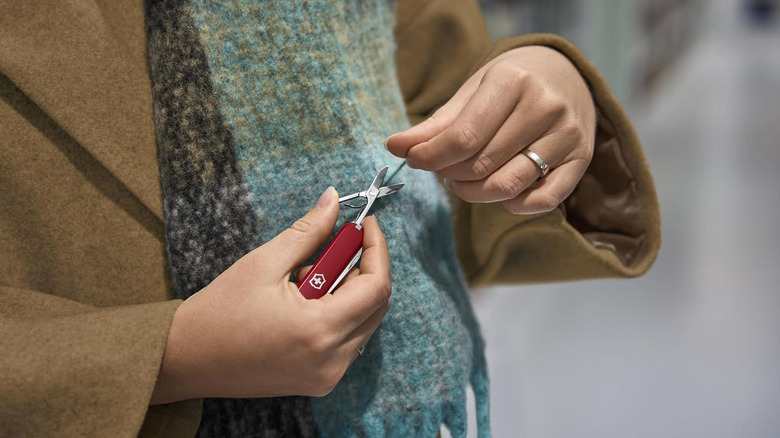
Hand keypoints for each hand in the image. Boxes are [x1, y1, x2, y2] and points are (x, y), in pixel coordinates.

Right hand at [150, 187, 391, 403]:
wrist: (185, 359)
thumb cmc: (219, 310)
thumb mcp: (265, 262)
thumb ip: (309, 231)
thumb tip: (333, 199)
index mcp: (320, 330)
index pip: (377, 287)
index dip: (377, 249)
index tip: (366, 223)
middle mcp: (332, 360)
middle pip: (377, 305)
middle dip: (365, 267)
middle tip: (338, 242)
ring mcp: (327, 376)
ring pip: (365, 323)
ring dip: (350, 291)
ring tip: (307, 275)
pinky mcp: (319, 382)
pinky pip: (348, 340)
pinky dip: (338, 313)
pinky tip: (305, 300)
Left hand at [386, 45, 595, 213]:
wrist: (567, 75)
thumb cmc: (510, 85)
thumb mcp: (472, 92)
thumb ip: (435, 124)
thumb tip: (394, 147)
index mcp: (513, 81)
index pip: (463, 137)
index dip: (431, 157)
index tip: (414, 160)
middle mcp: (545, 107)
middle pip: (482, 165)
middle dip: (450, 175)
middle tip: (442, 170)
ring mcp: (568, 136)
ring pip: (508, 186)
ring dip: (474, 193)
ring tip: (463, 181)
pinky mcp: (581, 160)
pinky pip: (543, 200)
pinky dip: (512, 204)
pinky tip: (499, 191)